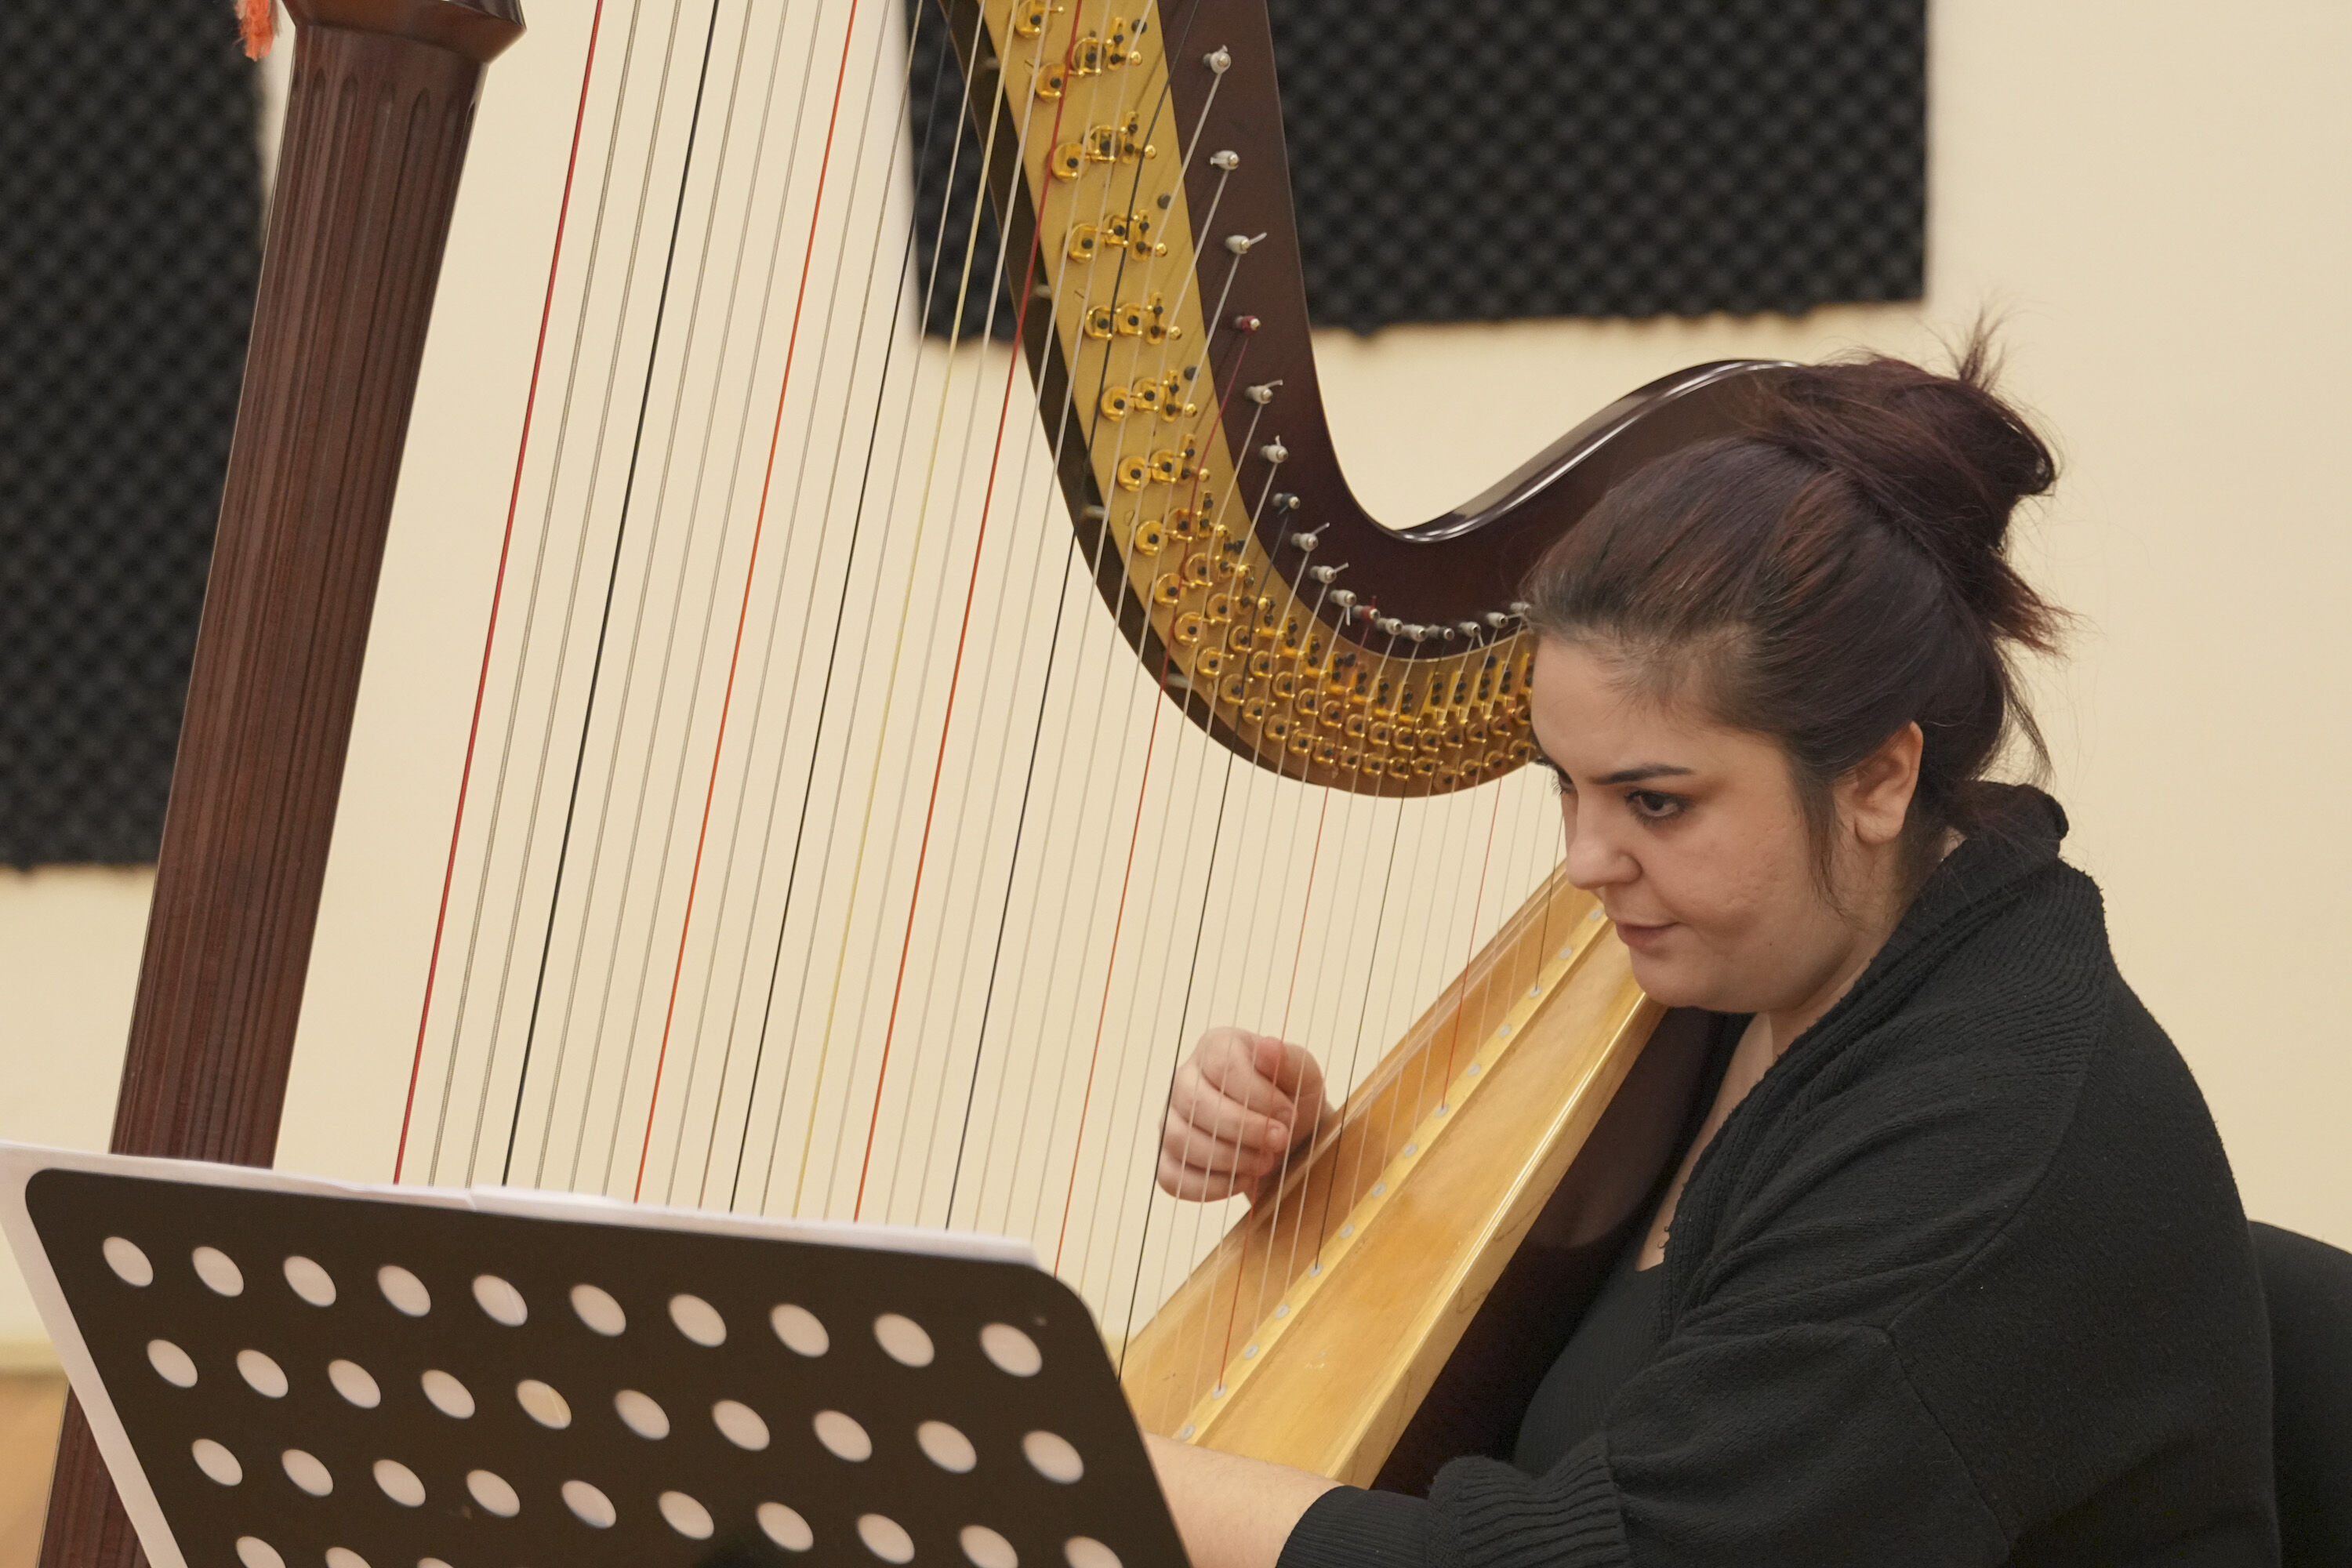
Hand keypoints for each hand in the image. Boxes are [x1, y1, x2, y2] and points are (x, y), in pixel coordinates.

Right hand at [1157, 1028, 1330, 1201]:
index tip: (1289, 1115)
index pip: (1222, 1065)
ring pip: (1181, 1140)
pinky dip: (1211, 1186)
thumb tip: (1270, 1046)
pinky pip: (1171, 1177)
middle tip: (1279, 1142)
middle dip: (1243, 1129)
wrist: (1288, 1140)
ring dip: (1230, 1159)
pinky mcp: (1167, 1157)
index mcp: (1216, 1047)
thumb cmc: (1293, 1101)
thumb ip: (1290, 1061)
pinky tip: (1243, 1180)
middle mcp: (1185, 1078)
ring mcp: (1171, 1119)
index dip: (1257, 1095)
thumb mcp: (1305, 1076)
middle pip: (1195, 1103)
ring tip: (1264, 1163)